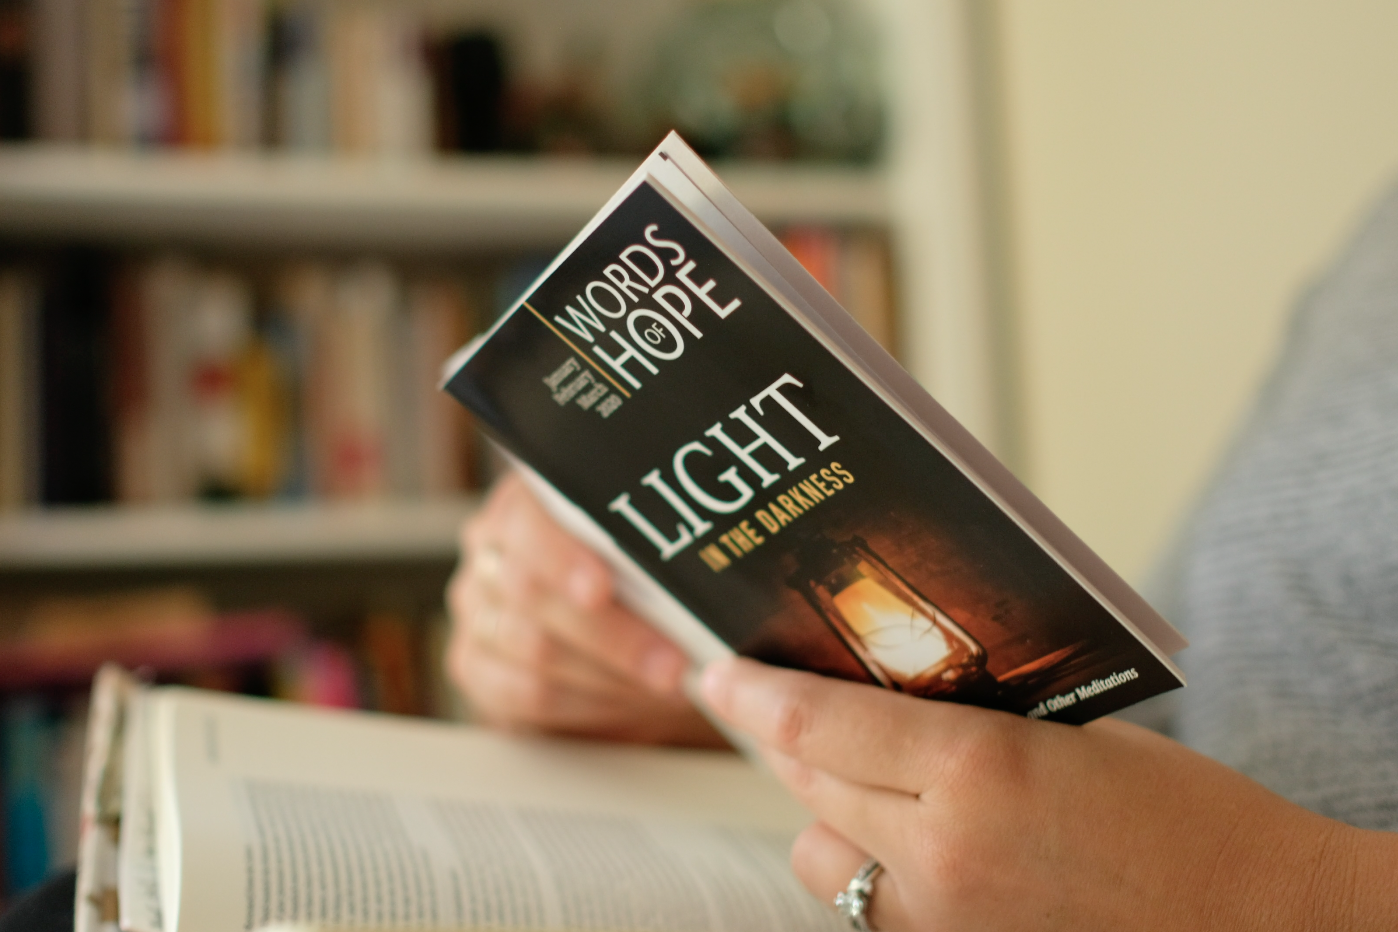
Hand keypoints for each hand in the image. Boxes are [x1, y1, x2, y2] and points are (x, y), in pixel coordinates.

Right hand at [446, 472, 726, 747]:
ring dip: (611, 675)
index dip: (563, 554)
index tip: (605, 587)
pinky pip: (526, 696)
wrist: (615, 648)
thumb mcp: (648, 558)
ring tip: (671, 685)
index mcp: (522, 505)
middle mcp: (490, 554)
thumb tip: (721, 538)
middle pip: (531, 592)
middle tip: (674, 662)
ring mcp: (478, 615)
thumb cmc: (639, 589)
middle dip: (612, 633)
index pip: (526, 520)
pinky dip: (590, 705)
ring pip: (534, 650)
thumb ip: (659, 545)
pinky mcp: (478, 672)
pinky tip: (633, 703)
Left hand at [700, 657, 1397, 931]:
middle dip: (782, 741)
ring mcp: (943, 923)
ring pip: (822, 857)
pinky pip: (868, 909)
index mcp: (979, 769)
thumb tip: (885, 696)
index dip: (754, 694)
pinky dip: (869, 869)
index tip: (715, 672)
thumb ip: (969, 718)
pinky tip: (908, 842)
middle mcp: (942, 853)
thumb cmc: (1190, 816)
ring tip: (865, 780)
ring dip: (825, 812)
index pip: (819, 725)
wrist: (1265, 923)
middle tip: (771, 704)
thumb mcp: (1073, 734)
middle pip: (808, 785)